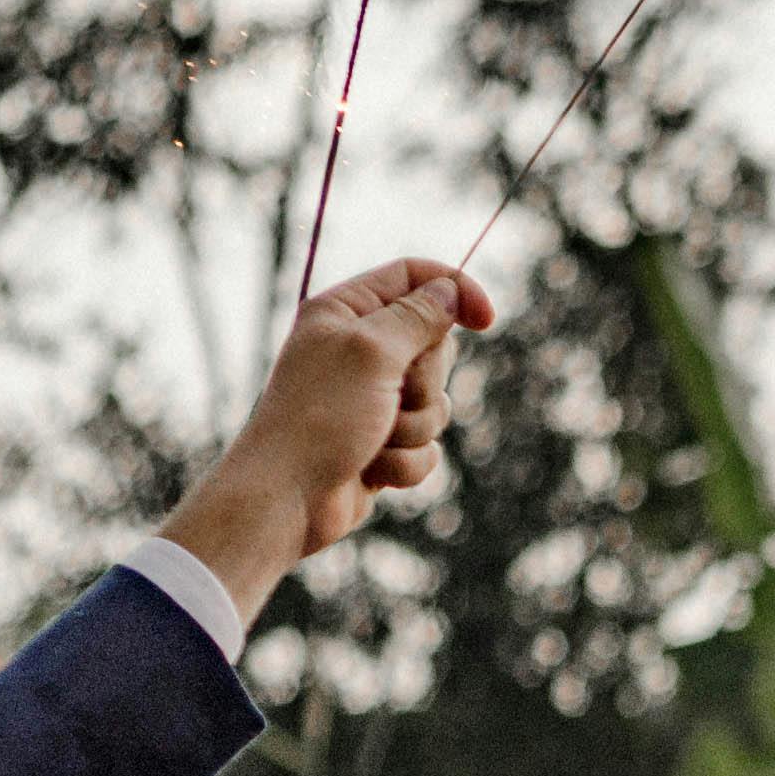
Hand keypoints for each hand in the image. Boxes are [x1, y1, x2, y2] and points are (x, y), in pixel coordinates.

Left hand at [154, 257, 502, 623]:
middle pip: (435, 346)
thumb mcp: (372, 351)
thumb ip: (417, 316)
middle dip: (426, 380)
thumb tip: (449, 291)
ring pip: (436, 403)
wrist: (288, 498)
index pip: (413, 277)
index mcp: (346, 311)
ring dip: (415, 427)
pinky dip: (407, 461)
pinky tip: (373, 470)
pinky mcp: (382, 443)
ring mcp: (372, 399)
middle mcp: (359, 350)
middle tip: (394, 393)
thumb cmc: (319, 417)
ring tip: (376, 438)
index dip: (454, 291)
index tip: (486, 320)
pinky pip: (427, 446)